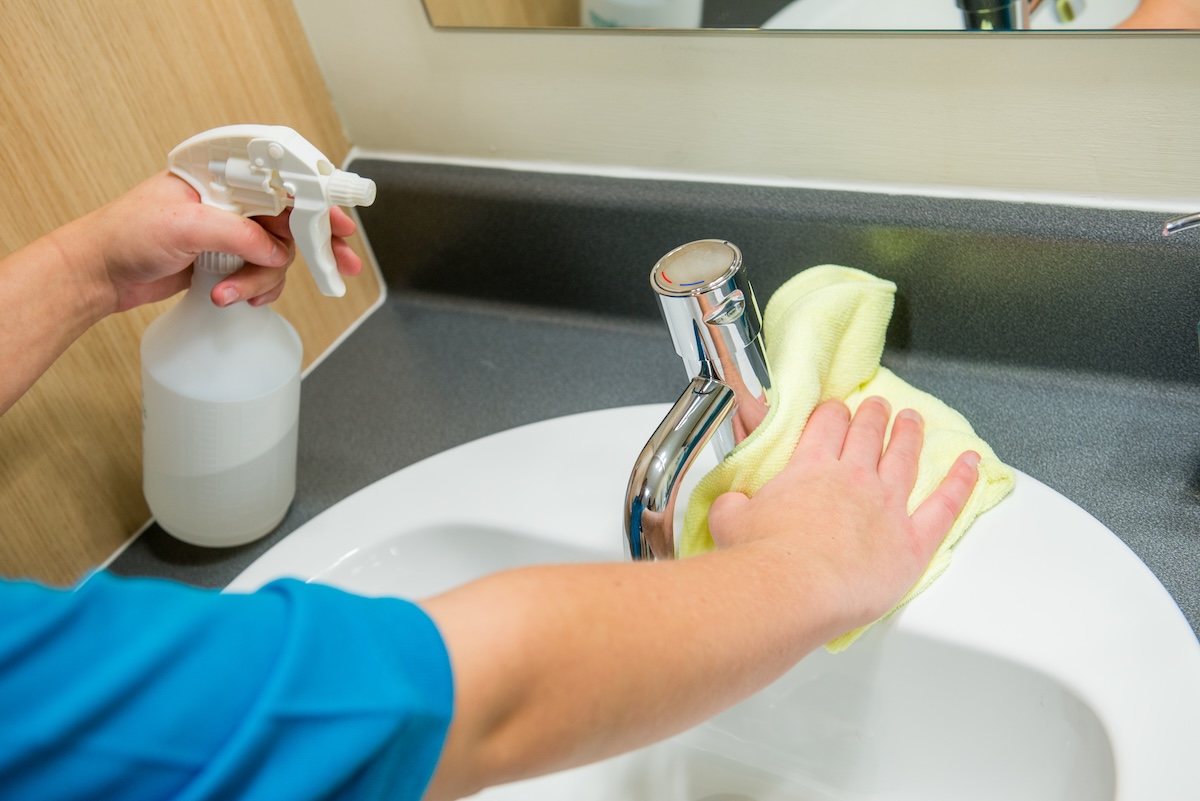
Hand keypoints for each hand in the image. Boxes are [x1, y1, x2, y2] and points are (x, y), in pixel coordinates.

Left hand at [74, 171, 361, 312]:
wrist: (96, 275)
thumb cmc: (123, 235)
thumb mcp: (186, 226)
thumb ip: (239, 235)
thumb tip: (277, 250)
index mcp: (221, 178)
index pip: (282, 183)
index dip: (317, 202)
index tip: (341, 224)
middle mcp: (230, 203)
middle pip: (290, 222)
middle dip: (313, 248)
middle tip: (340, 266)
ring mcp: (229, 234)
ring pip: (277, 257)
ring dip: (262, 280)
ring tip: (232, 291)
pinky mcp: (225, 262)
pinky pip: (260, 276)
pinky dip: (254, 290)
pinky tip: (233, 296)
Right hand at [707, 397, 979, 633]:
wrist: (792, 588)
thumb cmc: (760, 560)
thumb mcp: (730, 520)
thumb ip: (734, 504)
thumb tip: (732, 504)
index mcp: (810, 469)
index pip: (826, 427)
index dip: (832, 414)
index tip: (835, 411)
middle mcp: (853, 478)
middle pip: (867, 434)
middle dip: (873, 416)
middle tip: (878, 406)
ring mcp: (886, 505)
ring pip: (904, 458)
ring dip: (909, 435)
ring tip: (913, 422)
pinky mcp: (912, 540)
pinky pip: (945, 504)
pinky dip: (961, 481)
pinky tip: (972, 464)